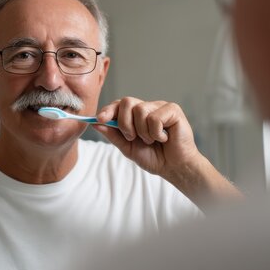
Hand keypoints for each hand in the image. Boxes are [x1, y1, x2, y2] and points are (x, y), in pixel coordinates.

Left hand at [94, 97, 242, 208]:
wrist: (173, 167)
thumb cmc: (154, 157)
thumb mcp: (128, 148)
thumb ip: (113, 135)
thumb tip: (96, 123)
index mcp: (135, 116)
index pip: (119, 105)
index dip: (108, 110)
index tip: (99, 119)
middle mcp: (147, 108)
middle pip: (127, 102)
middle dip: (124, 122)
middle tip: (132, 137)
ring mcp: (160, 107)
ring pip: (140, 110)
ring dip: (143, 132)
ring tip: (152, 140)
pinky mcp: (173, 110)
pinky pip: (155, 117)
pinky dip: (156, 133)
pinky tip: (164, 138)